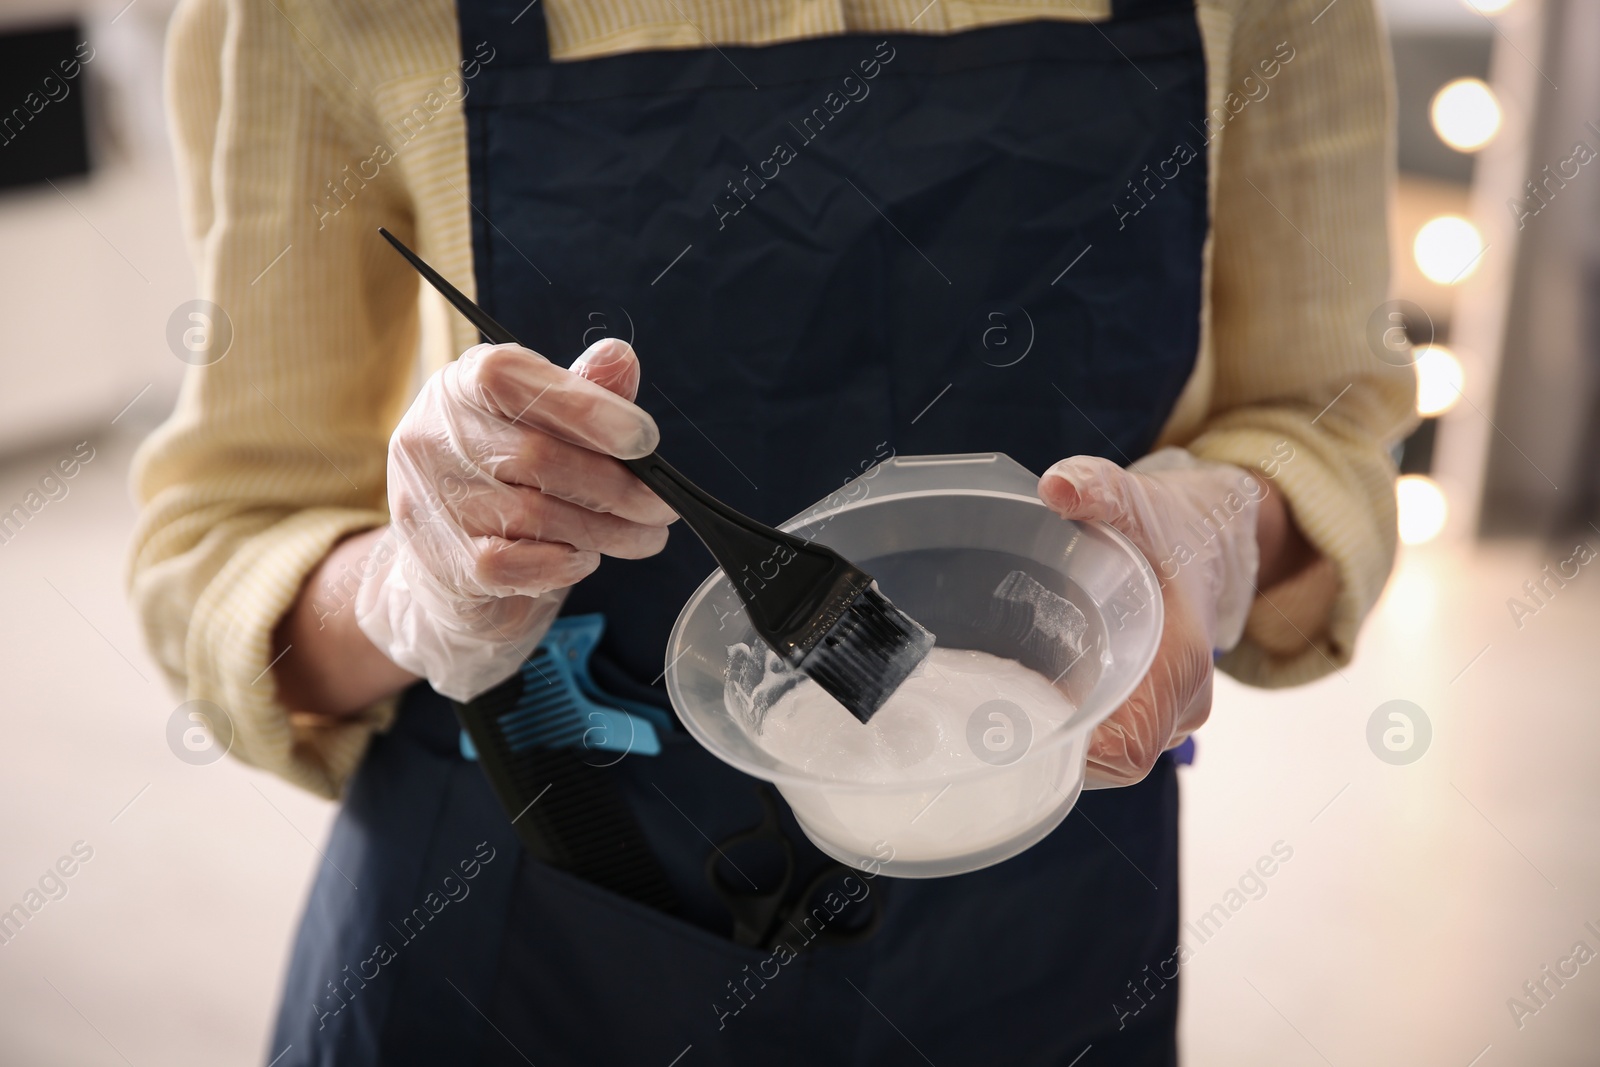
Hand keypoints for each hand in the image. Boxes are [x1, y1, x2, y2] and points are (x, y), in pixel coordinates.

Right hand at [355, 338, 675, 700]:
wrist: (450, 563)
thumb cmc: (509, 480)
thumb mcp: (544, 424)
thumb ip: (583, 392)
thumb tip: (619, 357)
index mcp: (461, 385)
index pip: (511, 379)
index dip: (586, 407)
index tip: (645, 440)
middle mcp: (432, 436)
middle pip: (536, 454)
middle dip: (617, 486)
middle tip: (663, 506)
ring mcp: (431, 501)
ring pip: (535, 514)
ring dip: (607, 530)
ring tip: (643, 535)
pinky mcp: (442, 562)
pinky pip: (517, 563)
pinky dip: (566, 562)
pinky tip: (585, 557)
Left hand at [1039, 449, 1262, 786]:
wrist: (1208, 536)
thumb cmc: (1168, 525)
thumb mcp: (1133, 498)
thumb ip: (1097, 488)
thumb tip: (1057, 487)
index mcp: (1183, 662)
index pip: (1132, 747)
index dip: (1082, 753)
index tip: (1026, 727)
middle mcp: (1183, 699)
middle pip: (1117, 759)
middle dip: (1059, 747)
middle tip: (993, 716)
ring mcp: (1172, 710)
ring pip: (1115, 753)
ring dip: (1068, 739)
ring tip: (1006, 705)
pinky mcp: (1156, 708)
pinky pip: (1116, 738)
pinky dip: (1079, 727)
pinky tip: (1033, 699)